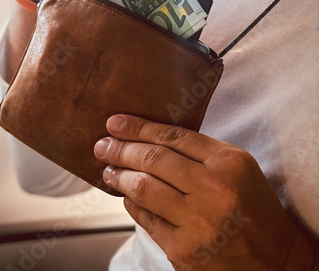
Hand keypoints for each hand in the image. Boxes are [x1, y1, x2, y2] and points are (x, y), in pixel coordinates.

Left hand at [94, 115, 316, 270]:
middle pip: (153, 159)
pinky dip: (132, 204)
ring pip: (143, 188)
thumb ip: (198, 151)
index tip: (115, 123)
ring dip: (119, 175)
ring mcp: (197, 222)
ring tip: (108, 169)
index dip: (138, 127)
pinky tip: (126, 196)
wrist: (275, 260)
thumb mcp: (237, 166)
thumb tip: (150, 140)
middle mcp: (212, 189)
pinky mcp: (184, 251)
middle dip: (121, 149)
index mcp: (227, 162)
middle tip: (103, 144)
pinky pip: (146, 220)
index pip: (172, 136)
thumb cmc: (254, 207)